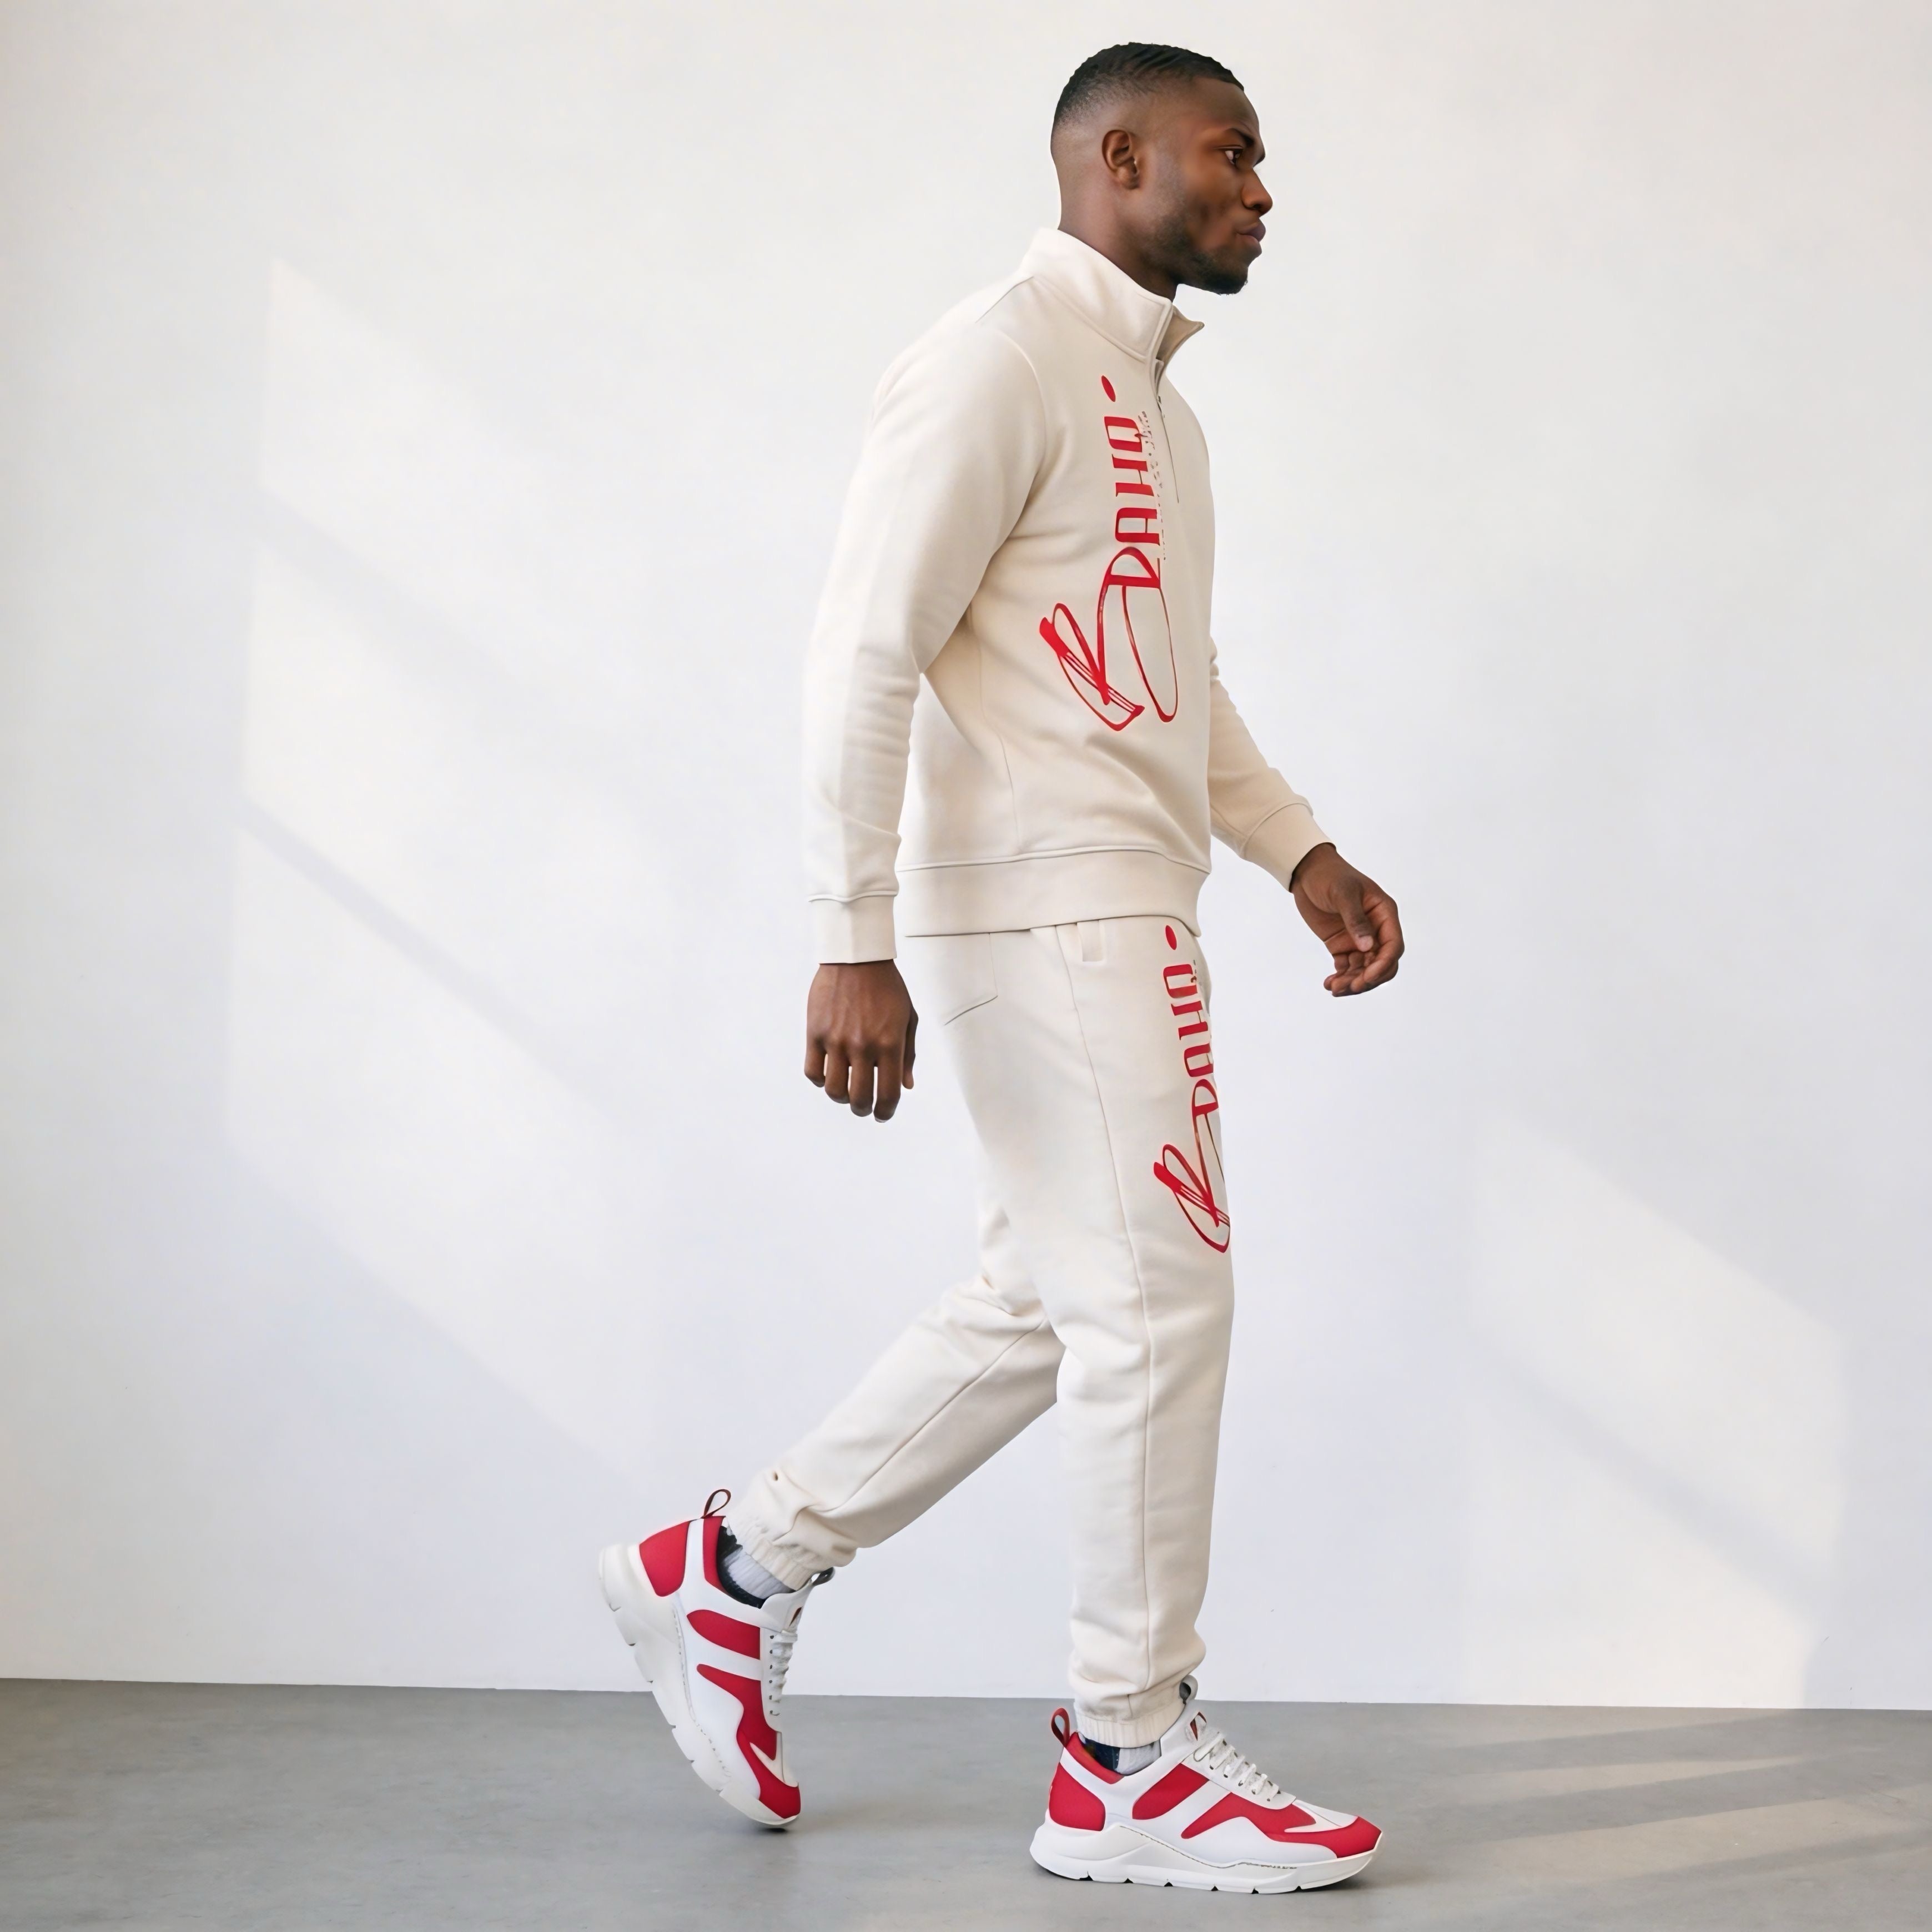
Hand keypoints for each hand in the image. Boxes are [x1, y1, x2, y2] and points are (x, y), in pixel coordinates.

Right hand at [804, 961, 918, 1119]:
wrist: (856, 958)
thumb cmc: (886, 986)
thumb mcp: (908, 1018)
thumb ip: (908, 1054)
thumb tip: (905, 1086)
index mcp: (890, 1043)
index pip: (888, 1093)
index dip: (886, 1111)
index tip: (883, 1114)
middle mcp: (863, 1045)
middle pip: (859, 1098)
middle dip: (864, 1109)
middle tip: (864, 1106)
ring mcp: (837, 1040)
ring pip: (833, 1090)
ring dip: (841, 1097)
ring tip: (846, 1091)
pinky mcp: (815, 1032)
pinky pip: (813, 1071)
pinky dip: (820, 1080)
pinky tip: (829, 1073)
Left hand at [1290, 844, 1403, 995]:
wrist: (1307, 872)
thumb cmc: (1329, 876)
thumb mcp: (1343, 893)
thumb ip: (1355, 920)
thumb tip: (1368, 947)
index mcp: (1384, 914)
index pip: (1393, 946)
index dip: (1383, 965)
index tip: (1366, 978)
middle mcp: (1376, 930)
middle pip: (1382, 963)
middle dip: (1369, 979)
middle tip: (1350, 987)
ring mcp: (1359, 939)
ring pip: (1364, 969)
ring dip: (1352, 982)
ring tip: (1334, 988)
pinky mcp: (1342, 945)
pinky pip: (1347, 968)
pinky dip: (1341, 978)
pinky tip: (1329, 984)